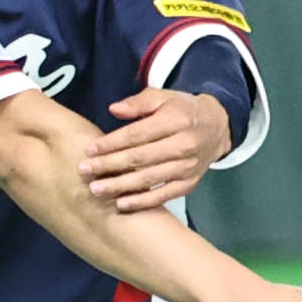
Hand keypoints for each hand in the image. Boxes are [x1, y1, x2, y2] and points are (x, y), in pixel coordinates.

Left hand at [80, 86, 229, 210]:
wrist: (217, 127)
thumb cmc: (181, 110)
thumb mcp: (162, 98)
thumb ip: (138, 103)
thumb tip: (113, 109)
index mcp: (176, 121)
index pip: (137, 135)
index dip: (111, 143)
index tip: (89, 150)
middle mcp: (184, 145)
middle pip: (141, 158)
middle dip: (109, 165)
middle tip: (84, 171)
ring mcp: (188, 166)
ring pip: (150, 178)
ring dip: (120, 185)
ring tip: (95, 189)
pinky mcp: (190, 182)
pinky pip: (165, 195)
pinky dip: (143, 201)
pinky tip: (121, 204)